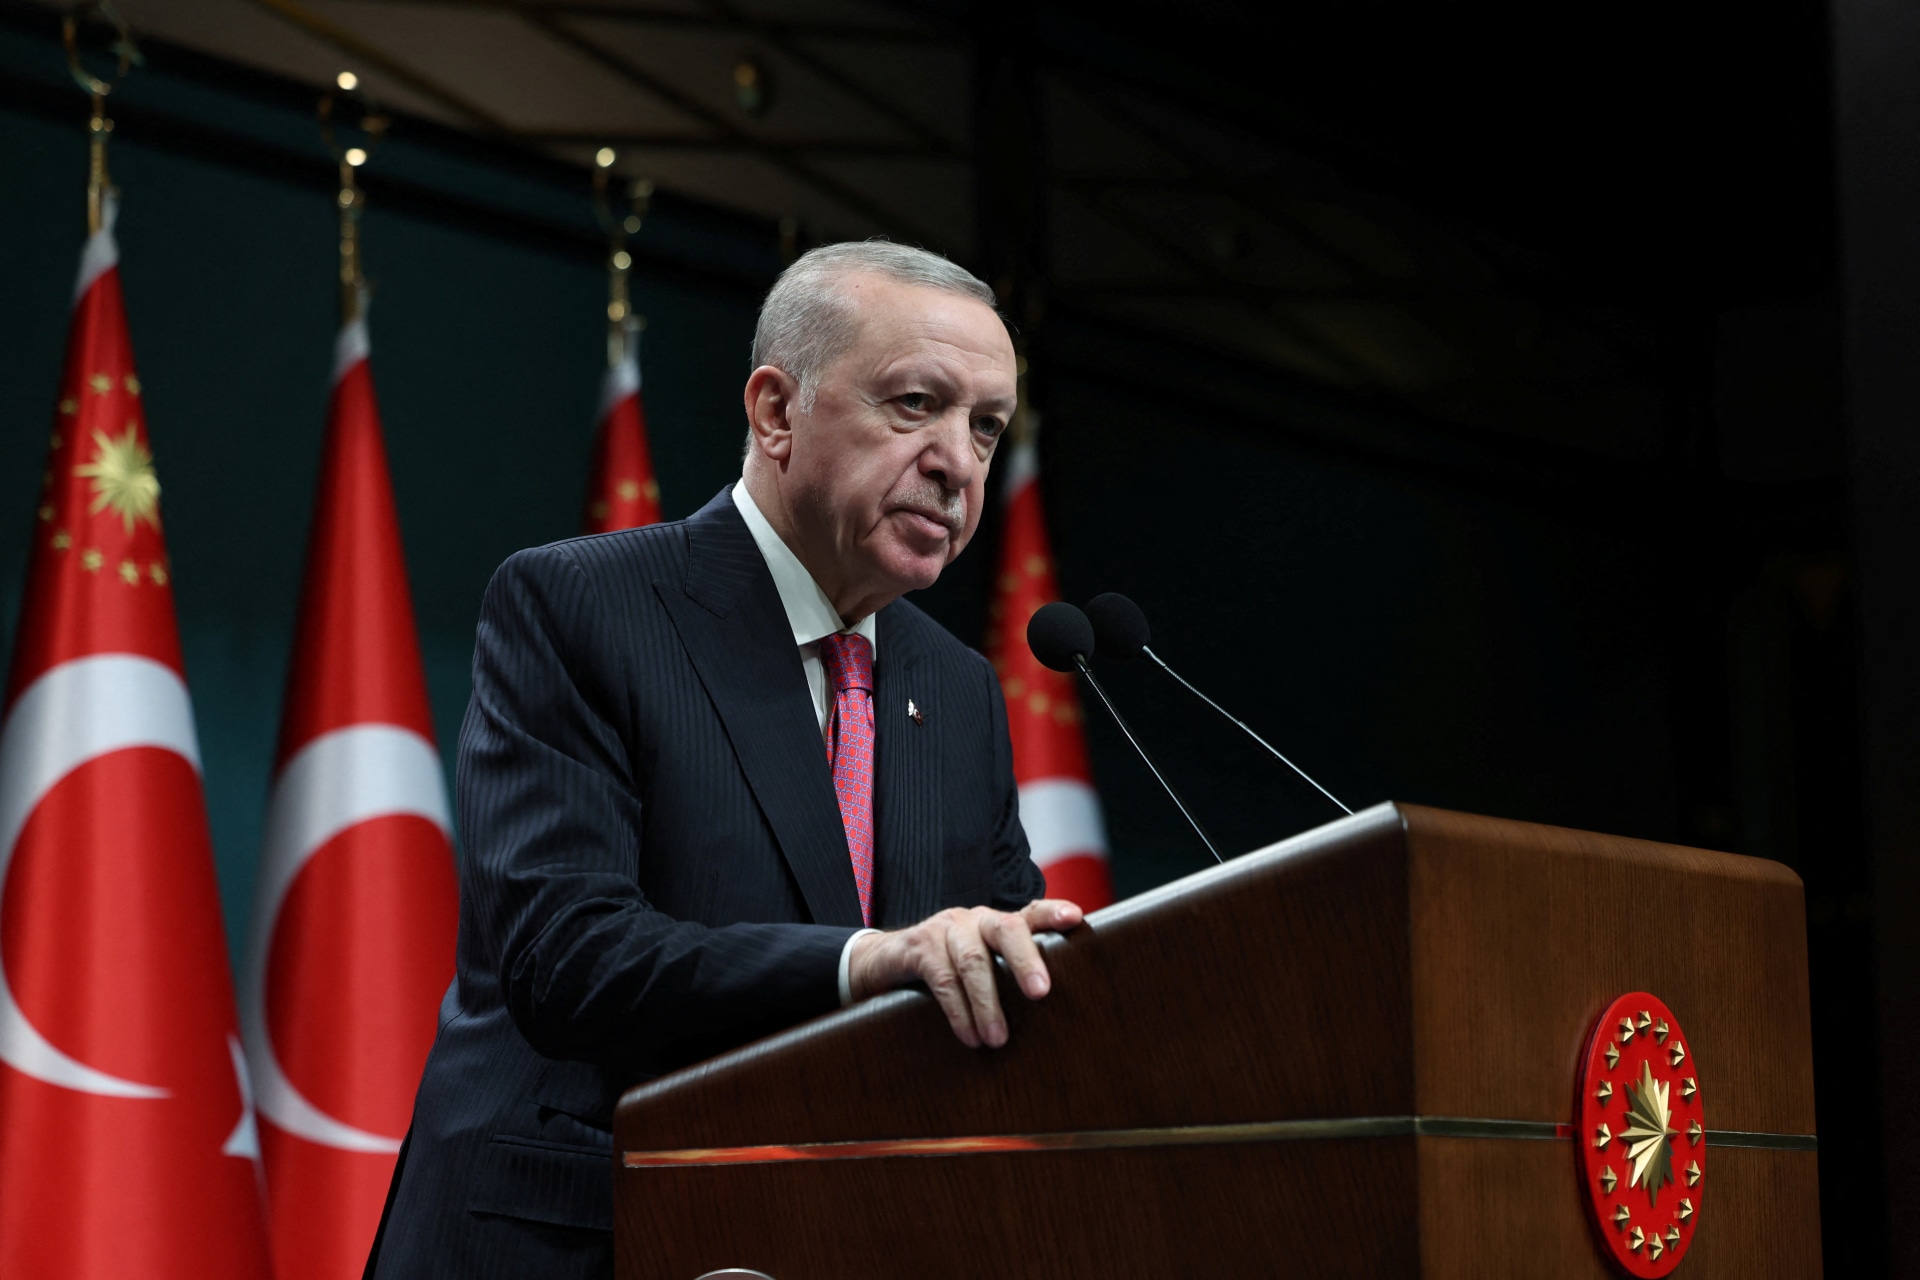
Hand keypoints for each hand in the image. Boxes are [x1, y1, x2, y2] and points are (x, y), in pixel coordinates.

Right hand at [847, 899, 1082, 1047]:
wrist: (883, 962)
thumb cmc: (945, 969)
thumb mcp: (979, 966)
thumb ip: (1008, 978)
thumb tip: (1052, 1018)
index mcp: (996, 924)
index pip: (1030, 913)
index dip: (1052, 913)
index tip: (1075, 918)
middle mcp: (975, 919)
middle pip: (1006, 929)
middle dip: (1026, 960)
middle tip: (1040, 993)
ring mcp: (946, 929)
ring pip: (974, 960)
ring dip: (987, 1003)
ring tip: (998, 1039)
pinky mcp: (918, 947)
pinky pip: (943, 978)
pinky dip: (958, 1010)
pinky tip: (969, 1036)